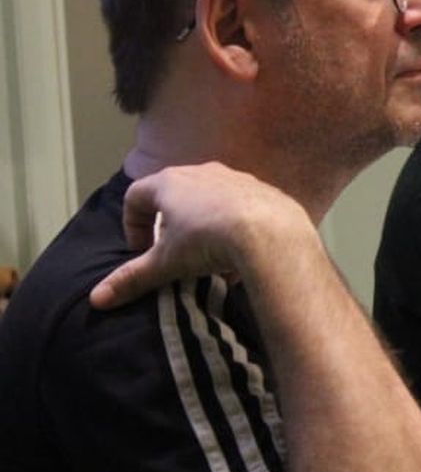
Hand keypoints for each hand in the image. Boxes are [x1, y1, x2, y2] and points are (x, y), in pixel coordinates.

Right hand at [89, 163, 315, 309]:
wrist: (272, 233)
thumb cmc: (209, 241)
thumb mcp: (166, 263)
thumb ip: (131, 279)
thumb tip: (97, 299)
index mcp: (169, 182)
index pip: (135, 196)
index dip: (131, 224)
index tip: (140, 252)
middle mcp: (201, 172)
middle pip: (173, 195)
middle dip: (168, 225)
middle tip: (173, 253)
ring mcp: (235, 177)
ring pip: (209, 199)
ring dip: (203, 225)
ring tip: (209, 258)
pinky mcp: (263, 189)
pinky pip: (241, 206)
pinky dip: (234, 226)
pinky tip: (240, 253)